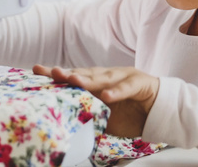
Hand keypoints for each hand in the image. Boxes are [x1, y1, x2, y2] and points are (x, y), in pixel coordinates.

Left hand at [33, 65, 158, 137]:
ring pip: (103, 77)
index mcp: (96, 82)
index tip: (37, 71)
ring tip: (74, 81)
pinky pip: (126, 87)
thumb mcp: (105, 116)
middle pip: (84, 73)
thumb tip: (66, 125)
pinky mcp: (139, 82)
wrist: (160, 110)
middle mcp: (107, 76)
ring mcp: (123, 77)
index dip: (56, 75)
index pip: (73, 77)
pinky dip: (117, 91)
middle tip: (52, 72)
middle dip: (67, 73)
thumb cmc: (131, 112)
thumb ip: (89, 116)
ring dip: (88, 80)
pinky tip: (107, 96)